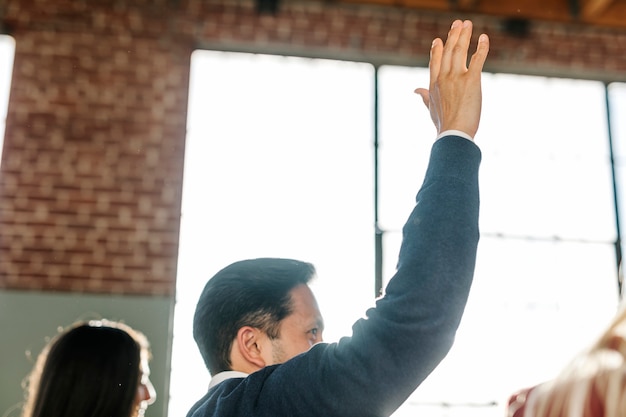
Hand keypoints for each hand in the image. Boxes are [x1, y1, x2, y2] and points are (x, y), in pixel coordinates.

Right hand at [415, 20, 488, 139]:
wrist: (453, 133)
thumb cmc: (443, 125)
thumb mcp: (431, 109)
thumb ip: (424, 96)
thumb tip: (416, 90)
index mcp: (434, 85)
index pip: (434, 62)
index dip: (436, 49)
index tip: (438, 39)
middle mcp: (443, 78)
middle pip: (447, 52)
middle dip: (453, 35)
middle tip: (458, 23)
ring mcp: (456, 78)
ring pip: (459, 51)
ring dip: (464, 35)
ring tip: (467, 24)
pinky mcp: (471, 80)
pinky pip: (477, 59)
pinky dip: (481, 47)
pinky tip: (484, 38)